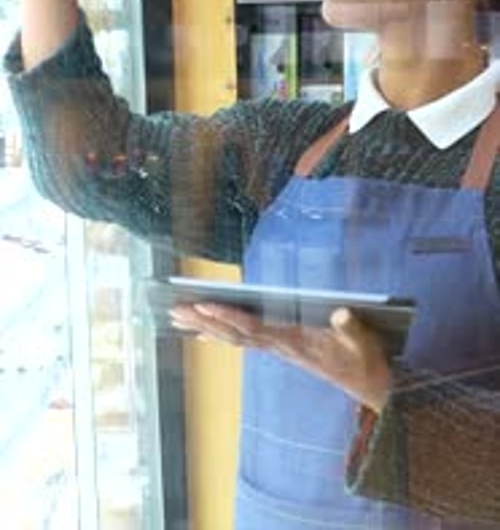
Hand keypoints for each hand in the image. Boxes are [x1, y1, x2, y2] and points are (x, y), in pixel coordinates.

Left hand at [169, 302, 390, 412]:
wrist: (369, 385)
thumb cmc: (364, 359)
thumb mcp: (362, 341)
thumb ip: (351, 327)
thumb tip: (341, 312)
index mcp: (294, 342)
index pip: (254, 328)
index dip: (228, 317)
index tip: (204, 306)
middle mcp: (279, 346)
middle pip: (234, 333)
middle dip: (203, 320)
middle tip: (173, 310)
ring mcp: (278, 349)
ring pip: (234, 337)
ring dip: (205, 326)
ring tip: (178, 316)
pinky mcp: (281, 348)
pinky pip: (244, 340)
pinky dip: (220, 333)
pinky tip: (203, 333)